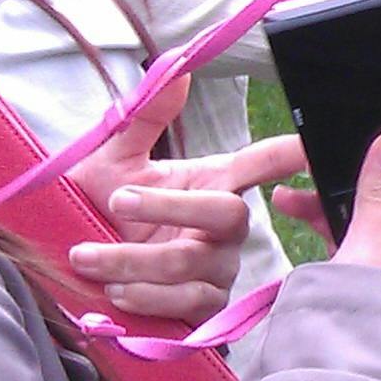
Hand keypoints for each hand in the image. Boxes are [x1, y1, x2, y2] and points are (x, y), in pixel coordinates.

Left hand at [64, 73, 309, 320]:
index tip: (310, 146)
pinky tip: (116, 290)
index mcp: (214, 183)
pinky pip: (188, 303)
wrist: (70, 267)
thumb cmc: (100, 210)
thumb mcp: (114, 160)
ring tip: (89, 255)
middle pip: (226, 213)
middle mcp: (225, 227)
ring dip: (134, 259)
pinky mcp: (204, 308)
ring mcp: (219, 269)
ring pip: (193, 263)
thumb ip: (144, 118)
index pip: (264, 163)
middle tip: (116, 202)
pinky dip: (146, 296)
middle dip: (168, 208)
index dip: (290, 155)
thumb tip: (174, 72)